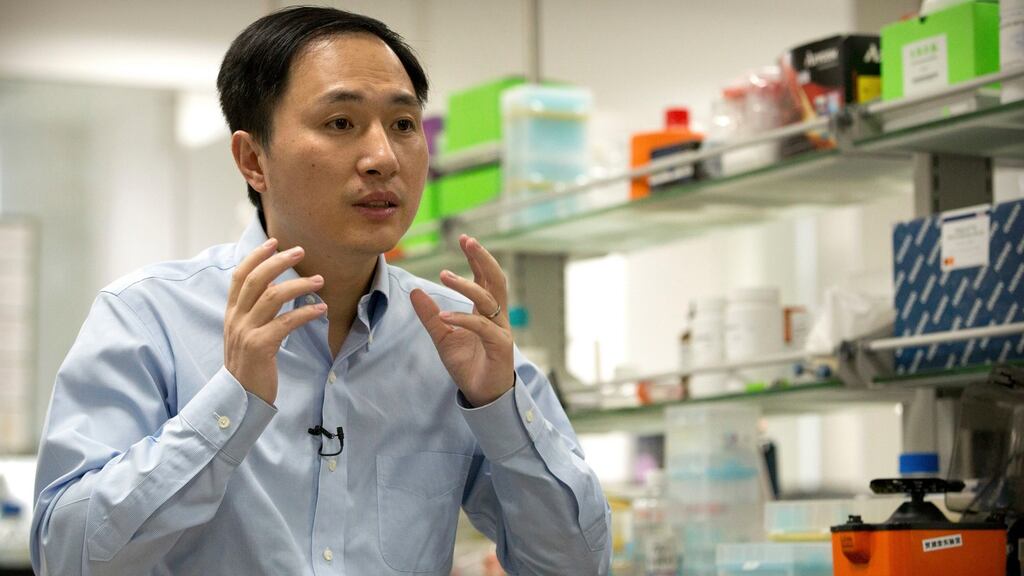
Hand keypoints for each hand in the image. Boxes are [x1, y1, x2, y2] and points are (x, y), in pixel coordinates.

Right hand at [224, 238, 326, 404]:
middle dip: (278, 261)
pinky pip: (286, 322)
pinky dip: (305, 312)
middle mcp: (236, 319)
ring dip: (299, 285)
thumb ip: (255, 308)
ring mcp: (246, 332)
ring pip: (272, 296)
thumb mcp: (246, 332)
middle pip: (256, 279)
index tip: (275, 243)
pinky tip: (321, 310)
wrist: (240, 397)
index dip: (256, 257)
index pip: (240, 276)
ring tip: (319, 280)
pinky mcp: (260, 346)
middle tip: (300, 251)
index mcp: (232, 313)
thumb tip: (272, 283)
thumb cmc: (249, 363)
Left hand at [411, 235, 513, 406]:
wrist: (482, 394)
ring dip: (467, 285)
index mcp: (487, 311)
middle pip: (495, 280)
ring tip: (444, 275)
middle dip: (483, 258)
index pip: (485, 277)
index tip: (464, 239)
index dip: (477, 257)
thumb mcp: (443, 336)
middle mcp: (497, 316)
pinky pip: (482, 327)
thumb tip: (414, 292)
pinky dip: (463, 319)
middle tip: (468, 241)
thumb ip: (430, 315)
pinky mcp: (501, 346)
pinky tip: (444, 315)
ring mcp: (501, 330)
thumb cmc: (468, 364)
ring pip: (488, 300)